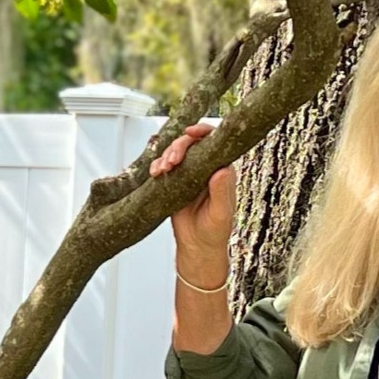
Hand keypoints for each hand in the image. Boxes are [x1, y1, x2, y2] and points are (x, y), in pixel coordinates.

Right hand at [153, 120, 234, 277]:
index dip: (203, 131)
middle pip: (191, 144)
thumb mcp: (221, 213)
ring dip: (166, 155)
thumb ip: (221, 191)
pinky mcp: (175, 181)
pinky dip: (157, 165)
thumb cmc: (215, 232)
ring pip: (175, 152)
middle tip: (172, 160)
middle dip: (179, 146)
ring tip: (163, 169)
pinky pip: (165, 166)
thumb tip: (223, 169)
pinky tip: (156, 173)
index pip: (214, 142)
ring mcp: (189, 173)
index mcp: (221, 170)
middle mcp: (206, 168)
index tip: (190, 132)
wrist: (197, 246)